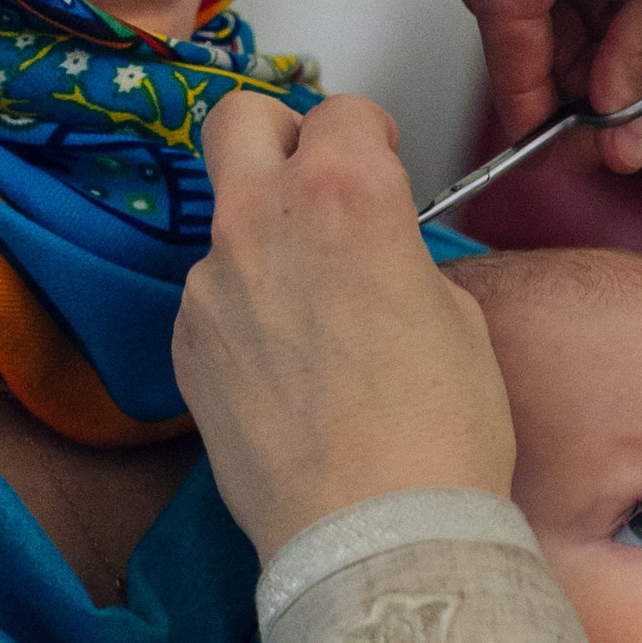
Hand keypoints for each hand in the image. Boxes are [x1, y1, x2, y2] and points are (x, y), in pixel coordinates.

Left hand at [174, 92, 515, 550]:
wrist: (376, 531)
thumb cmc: (438, 433)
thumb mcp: (454, 314)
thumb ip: (399, 255)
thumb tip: (377, 259)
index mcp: (344, 196)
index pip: (340, 111)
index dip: (369, 134)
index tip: (382, 159)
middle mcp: (262, 222)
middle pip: (239, 121)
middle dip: (279, 135)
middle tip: (317, 181)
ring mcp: (210, 286)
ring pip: (227, 223)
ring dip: (265, 243)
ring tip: (315, 316)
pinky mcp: (186, 347)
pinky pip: (212, 301)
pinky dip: (244, 315)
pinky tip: (288, 372)